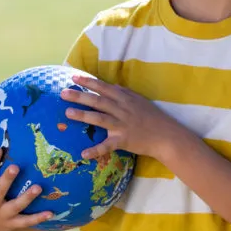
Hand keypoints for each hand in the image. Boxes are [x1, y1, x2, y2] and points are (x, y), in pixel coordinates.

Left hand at [61, 75, 179, 160]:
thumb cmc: (153, 117)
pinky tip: (83, 153)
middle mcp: (122, 109)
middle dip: (80, 96)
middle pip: (98, 101)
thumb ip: (125, 93)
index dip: (88, 82)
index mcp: (125, 99)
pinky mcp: (124, 140)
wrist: (166, 135)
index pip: (104, 88)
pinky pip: (107, 146)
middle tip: (63, 93)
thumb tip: (113, 85)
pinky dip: (95, 150)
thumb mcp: (140, 100)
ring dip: (83, 116)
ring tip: (68, 113)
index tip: (74, 77)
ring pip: (100, 118)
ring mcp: (122, 125)